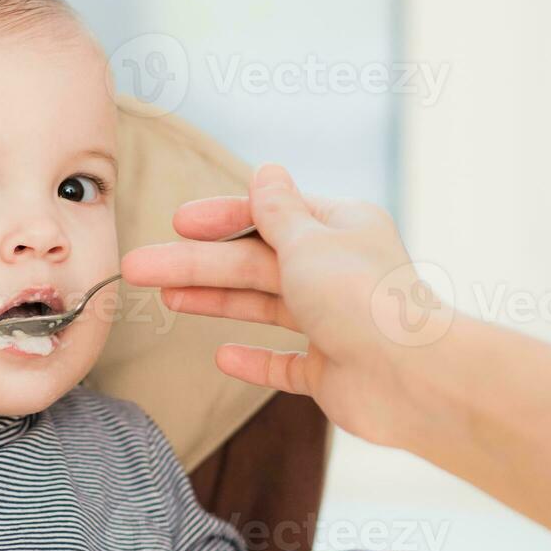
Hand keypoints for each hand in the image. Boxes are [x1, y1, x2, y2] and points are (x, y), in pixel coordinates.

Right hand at [120, 163, 444, 451]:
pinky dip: (255, 359)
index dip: (221, 218)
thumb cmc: (363, 300)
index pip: (271, 215)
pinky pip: (285, 362)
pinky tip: (223, 356)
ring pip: (264, 306)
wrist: (412, 379)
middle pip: (255, 263)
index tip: (177, 223)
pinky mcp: (331, 370)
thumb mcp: (307, 241)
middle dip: (197, 264)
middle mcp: (337, 272)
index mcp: (341, 229)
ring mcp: (333, 323)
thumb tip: (266, 171)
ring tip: (165, 299)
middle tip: (138, 268)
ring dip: (215, 300)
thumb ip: (276, 213)